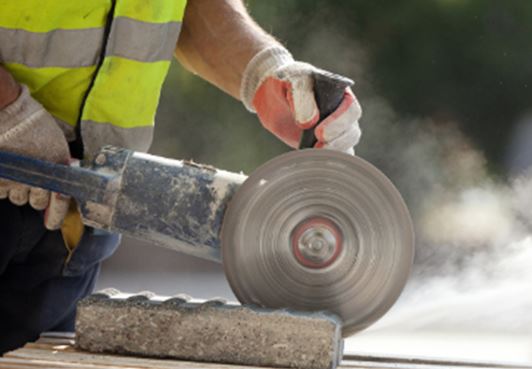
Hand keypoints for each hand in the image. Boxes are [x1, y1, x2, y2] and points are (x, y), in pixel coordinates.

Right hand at [0, 83, 71, 229]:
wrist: (7, 111)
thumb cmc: (33, 123)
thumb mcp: (55, 142)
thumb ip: (60, 162)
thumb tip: (65, 175)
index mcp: (58, 168)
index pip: (60, 200)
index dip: (56, 214)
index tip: (51, 224)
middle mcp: (38, 178)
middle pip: (37, 203)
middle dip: (37, 197)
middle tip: (33, 184)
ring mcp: (17, 180)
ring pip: (18, 199)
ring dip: (19, 191)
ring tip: (18, 174)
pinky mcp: (0, 179)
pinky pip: (2, 192)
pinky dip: (3, 185)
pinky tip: (6, 172)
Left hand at [240, 47, 361, 153]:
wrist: (270, 94)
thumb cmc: (285, 81)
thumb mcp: (292, 82)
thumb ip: (302, 98)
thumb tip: (310, 121)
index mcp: (340, 94)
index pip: (351, 110)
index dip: (339, 123)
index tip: (319, 132)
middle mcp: (341, 113)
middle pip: (352, 133)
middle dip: (337, 143)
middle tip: (317, 147)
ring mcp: (333, 131)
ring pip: (345, 147)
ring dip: (332, 154)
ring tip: (312, 154)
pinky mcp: (322, 145)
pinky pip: (332, 158)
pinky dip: (325, 162)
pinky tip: (311, 162)